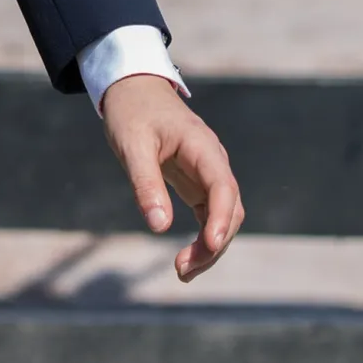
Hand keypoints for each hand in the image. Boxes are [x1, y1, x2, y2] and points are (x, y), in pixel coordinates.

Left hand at [101, 74, 242, 281]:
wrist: (135, 90)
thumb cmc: (133, 113)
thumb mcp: (132, 145)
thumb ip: (146, 184)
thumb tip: (160, 227)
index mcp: (202, 147)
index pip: (223, 187)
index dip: (220, 218)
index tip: (209, 244)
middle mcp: (213, 163)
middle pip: (230, 209)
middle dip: (214, 242)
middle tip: (182, 268)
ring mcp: (208, 174)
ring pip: (224, 217)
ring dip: (210, 247)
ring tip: (182, 272)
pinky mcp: (198, 184)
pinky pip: (210, 216)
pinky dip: (202, 240)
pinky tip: (187, 260)